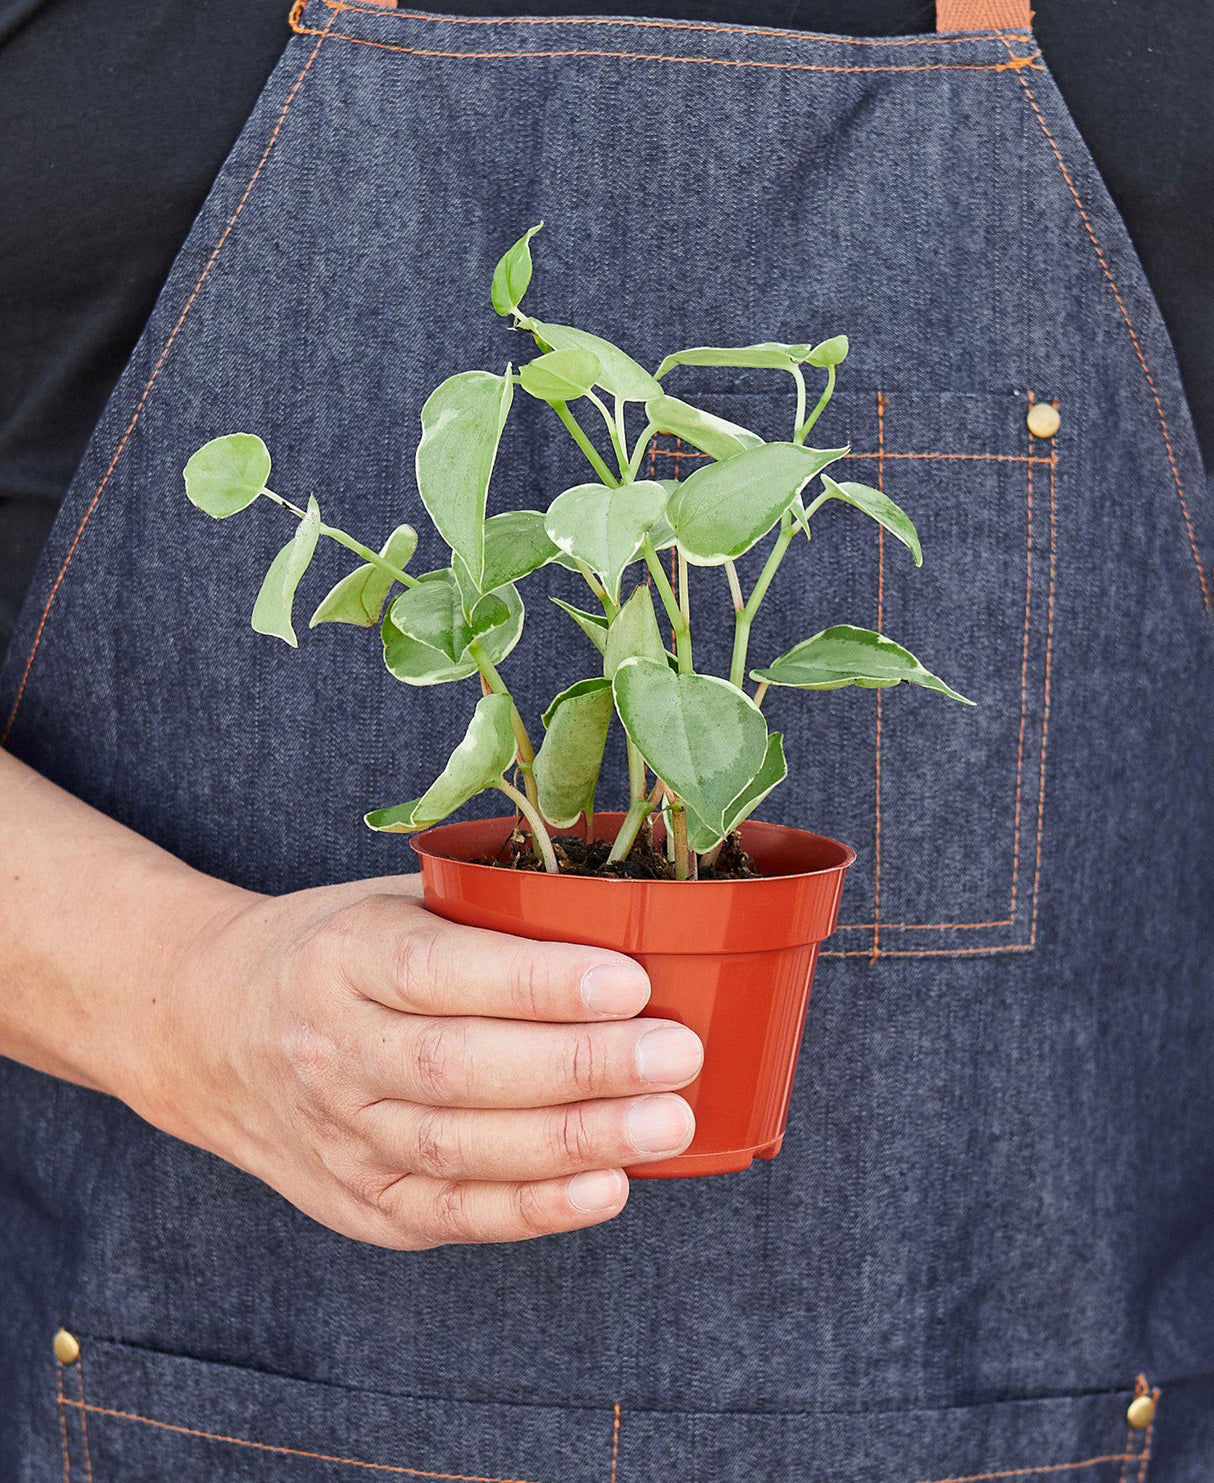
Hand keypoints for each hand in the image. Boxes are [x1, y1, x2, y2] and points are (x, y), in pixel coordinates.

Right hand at [140, 875, 701, 1249]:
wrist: (213, 1030)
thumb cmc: (340, 952)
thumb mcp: (392, 901)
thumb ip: (485, 915)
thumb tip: (632, 924)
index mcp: (342, 954)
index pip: (441, 972)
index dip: (538, 983)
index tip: (631, 982)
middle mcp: (331, 1047)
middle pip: (458, 1067)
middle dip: (579, 1067)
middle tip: (676, 1057)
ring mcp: (338, 1132)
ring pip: (458, 1149)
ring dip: (572, 1142)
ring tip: (665, 1123)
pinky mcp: (356, 1199)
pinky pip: (448, 1215)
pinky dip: (531, 1211)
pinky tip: (604, 1190)